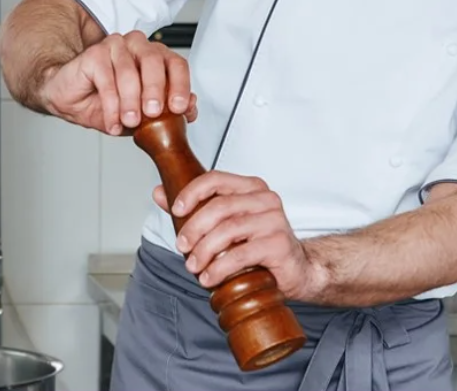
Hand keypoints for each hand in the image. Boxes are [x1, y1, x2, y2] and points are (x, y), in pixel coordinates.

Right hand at [38, 31, 196, 135]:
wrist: (70, 100)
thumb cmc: (106, 102)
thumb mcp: (141, 116)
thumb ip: (167, 112)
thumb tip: (190, 109)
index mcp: (155, 57)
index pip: (176, 64)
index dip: (181, 85)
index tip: (178, 107)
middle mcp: (137, 47)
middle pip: (154, 61)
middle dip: (156, 90)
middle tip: (153, 112)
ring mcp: (115, 46)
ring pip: (129, 71)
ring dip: (130, 101)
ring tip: (129, 120)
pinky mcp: (94, 53)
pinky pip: (107, 78)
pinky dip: (111, 104)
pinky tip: (112, 121)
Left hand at [160, 171, 324, 301]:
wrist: (297, 269)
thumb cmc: (259, 244)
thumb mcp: (224, 223)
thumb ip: (193, 207)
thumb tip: (159, 193)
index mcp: (251, 188)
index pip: (216, 179)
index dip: (192, 192)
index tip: (176, 210)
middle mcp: (266, 199)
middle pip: (220, 207)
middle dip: (194, 228)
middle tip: (182, 247)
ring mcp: (275, 221)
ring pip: (229, 230)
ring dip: (204, 251)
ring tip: (193, 266)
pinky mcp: (279, 244)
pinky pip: (241, 254)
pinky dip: (220, 268)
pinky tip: (209, 278)